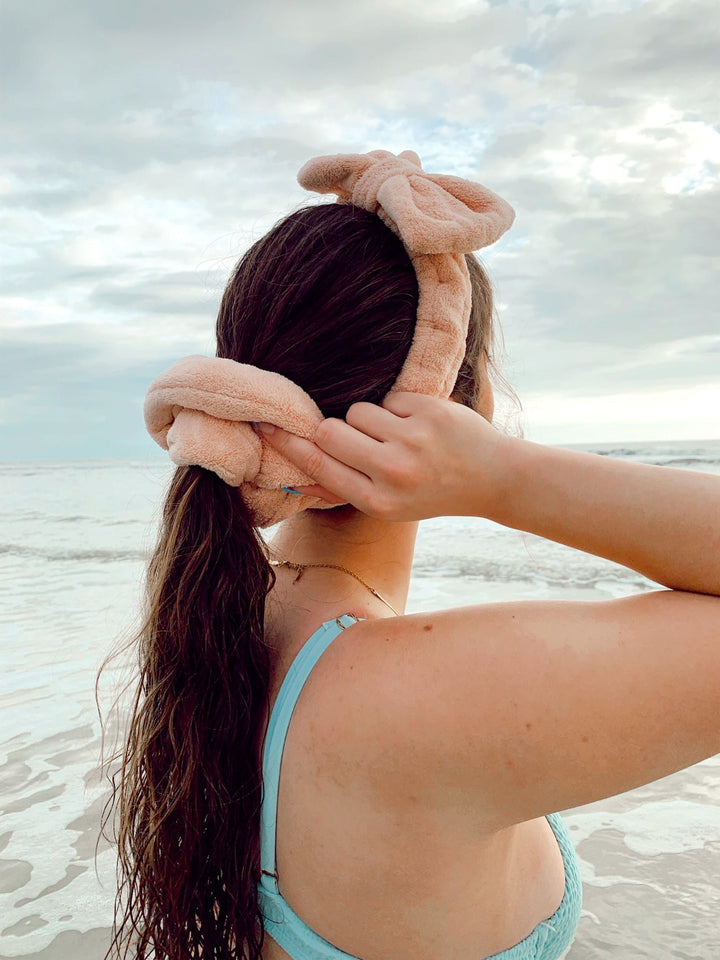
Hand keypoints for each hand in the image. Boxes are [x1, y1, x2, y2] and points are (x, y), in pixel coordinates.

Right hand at [255, 391, 506, 521]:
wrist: (491, 477)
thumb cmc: (430, 491)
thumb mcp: (388, 506)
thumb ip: (345, 488)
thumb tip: (295, 476)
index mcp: (378, 502)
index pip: (320, 467)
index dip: (290, 445)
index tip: (266, 426)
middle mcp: (393, 474)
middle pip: (330, 432)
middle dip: (333, 429)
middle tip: (353, 435)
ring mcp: (413, 441)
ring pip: (358, 411)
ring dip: (370, 419)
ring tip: (398, 436)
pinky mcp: (430, 412)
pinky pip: (388, 398)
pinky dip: (398, 409)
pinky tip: (421, 426)